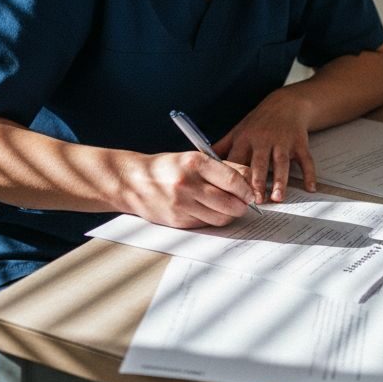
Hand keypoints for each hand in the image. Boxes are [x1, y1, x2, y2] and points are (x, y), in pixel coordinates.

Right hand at [122, 151, 255, 228]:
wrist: (132, 181)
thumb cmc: (166, 168)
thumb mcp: (192, 158)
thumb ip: (221, 167)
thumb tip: (248, 179)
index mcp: (194, 163)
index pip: (233, 179)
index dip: (246, 189)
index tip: (250, 193)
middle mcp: (188, 184)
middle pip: (230, 203)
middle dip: (242, 206)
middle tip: (243, 203)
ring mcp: (182, 204)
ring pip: (220, 217)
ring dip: (230, 215)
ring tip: (228, 208)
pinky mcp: (178, 220)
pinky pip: (206, 224)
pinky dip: (212, 219)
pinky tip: (209, 211)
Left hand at [212, 91, 315, 202]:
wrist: (286, 104)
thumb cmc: (258, 122)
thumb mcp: (237, 131)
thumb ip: (220, 148)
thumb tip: (197, 160)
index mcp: (246, 139)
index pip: (238, 160)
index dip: (234, 177)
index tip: (230, 194)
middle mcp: (264, 140)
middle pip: (259, 163)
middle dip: (258, 181)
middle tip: (255, 200)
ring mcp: (283, 141)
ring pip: (281, 163)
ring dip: (281, 180)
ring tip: (278, 198)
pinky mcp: (300, 143)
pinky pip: (305, 160)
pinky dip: (309, 174)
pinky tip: (310, 188)